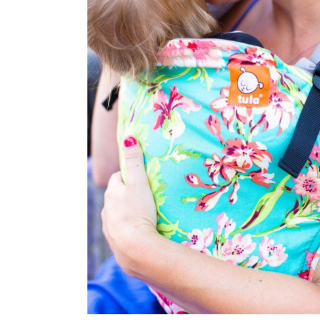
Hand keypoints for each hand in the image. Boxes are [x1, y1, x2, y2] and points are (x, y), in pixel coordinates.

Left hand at [101, 136, 157, 272]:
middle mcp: (106, 209)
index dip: (128, 175)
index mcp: (111, 193)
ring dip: (126, 211)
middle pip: (116, 196)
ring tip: (144, 214)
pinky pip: (120, 230)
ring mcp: (109, 227)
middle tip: (145, 195)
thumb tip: (128, 138)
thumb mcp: (139, 182)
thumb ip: (135, 161)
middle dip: (127, 193)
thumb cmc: (138, 211)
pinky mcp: (115, 243)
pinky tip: (139, 231)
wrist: (136, 248)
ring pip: (117, 213)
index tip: (140, 178)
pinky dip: (128, 227)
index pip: (117, 177)